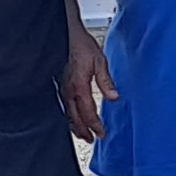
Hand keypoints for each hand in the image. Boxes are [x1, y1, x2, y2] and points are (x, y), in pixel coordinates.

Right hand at [61, 23, 114, 142]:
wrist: (67, 34)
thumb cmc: (82, 45)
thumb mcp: (99, 61)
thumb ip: (106, 81)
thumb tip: (113, 97)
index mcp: (79, 86)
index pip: (87, 112)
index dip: (94, 125)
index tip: (101, 133)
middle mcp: (68, 90)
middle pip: (75, 117)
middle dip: (84, 130)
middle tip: (91, 140)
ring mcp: (63, 88)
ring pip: (68, 113)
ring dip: (75, 126)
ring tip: (82, 135)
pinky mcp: (61, 85)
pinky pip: (64, 106)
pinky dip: (70, 116)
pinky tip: (73, 119)